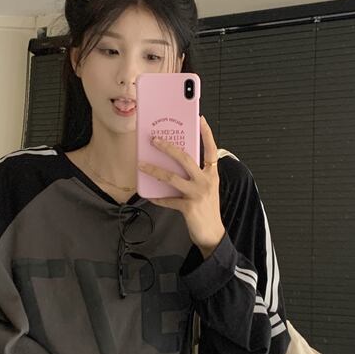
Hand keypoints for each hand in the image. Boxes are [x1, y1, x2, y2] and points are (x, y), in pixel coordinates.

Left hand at [139, 115, 225, 257]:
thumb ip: (196, 176)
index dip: (207, 134)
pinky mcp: (188, 207)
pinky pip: (168, 200)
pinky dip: (158, 198)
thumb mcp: (207, 189)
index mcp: (212, 175)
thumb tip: (175, 166)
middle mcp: (205, 181)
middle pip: (185, 158)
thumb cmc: (208, 210)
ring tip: (142, 165)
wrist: (213, 234)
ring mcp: (197, 194)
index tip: (200, 119)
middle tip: (155, 140)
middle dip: (168, 148)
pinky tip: (150, 196)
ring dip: (154, 170)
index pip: (211, 150)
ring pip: (172, 177)